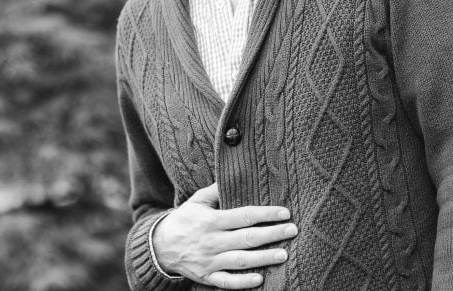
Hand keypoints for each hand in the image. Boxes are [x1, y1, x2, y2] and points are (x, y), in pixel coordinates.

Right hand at [151, 183, 296, 288]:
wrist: (159, 246)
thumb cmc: (185, 219)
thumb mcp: (197, 200)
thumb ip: (216, 189)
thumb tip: (235, 172)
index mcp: (212, 220)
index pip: (244, 215)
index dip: (266, 214)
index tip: (285, 212)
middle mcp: (212, 241)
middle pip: (247, 238)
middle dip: (272, 234)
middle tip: (292, 230)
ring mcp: (210, 261)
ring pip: (240, 261)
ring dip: (263, 258)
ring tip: (283, 254)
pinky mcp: (207, 277)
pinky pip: (226, 282)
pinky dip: (242, 282)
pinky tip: (260, 279)